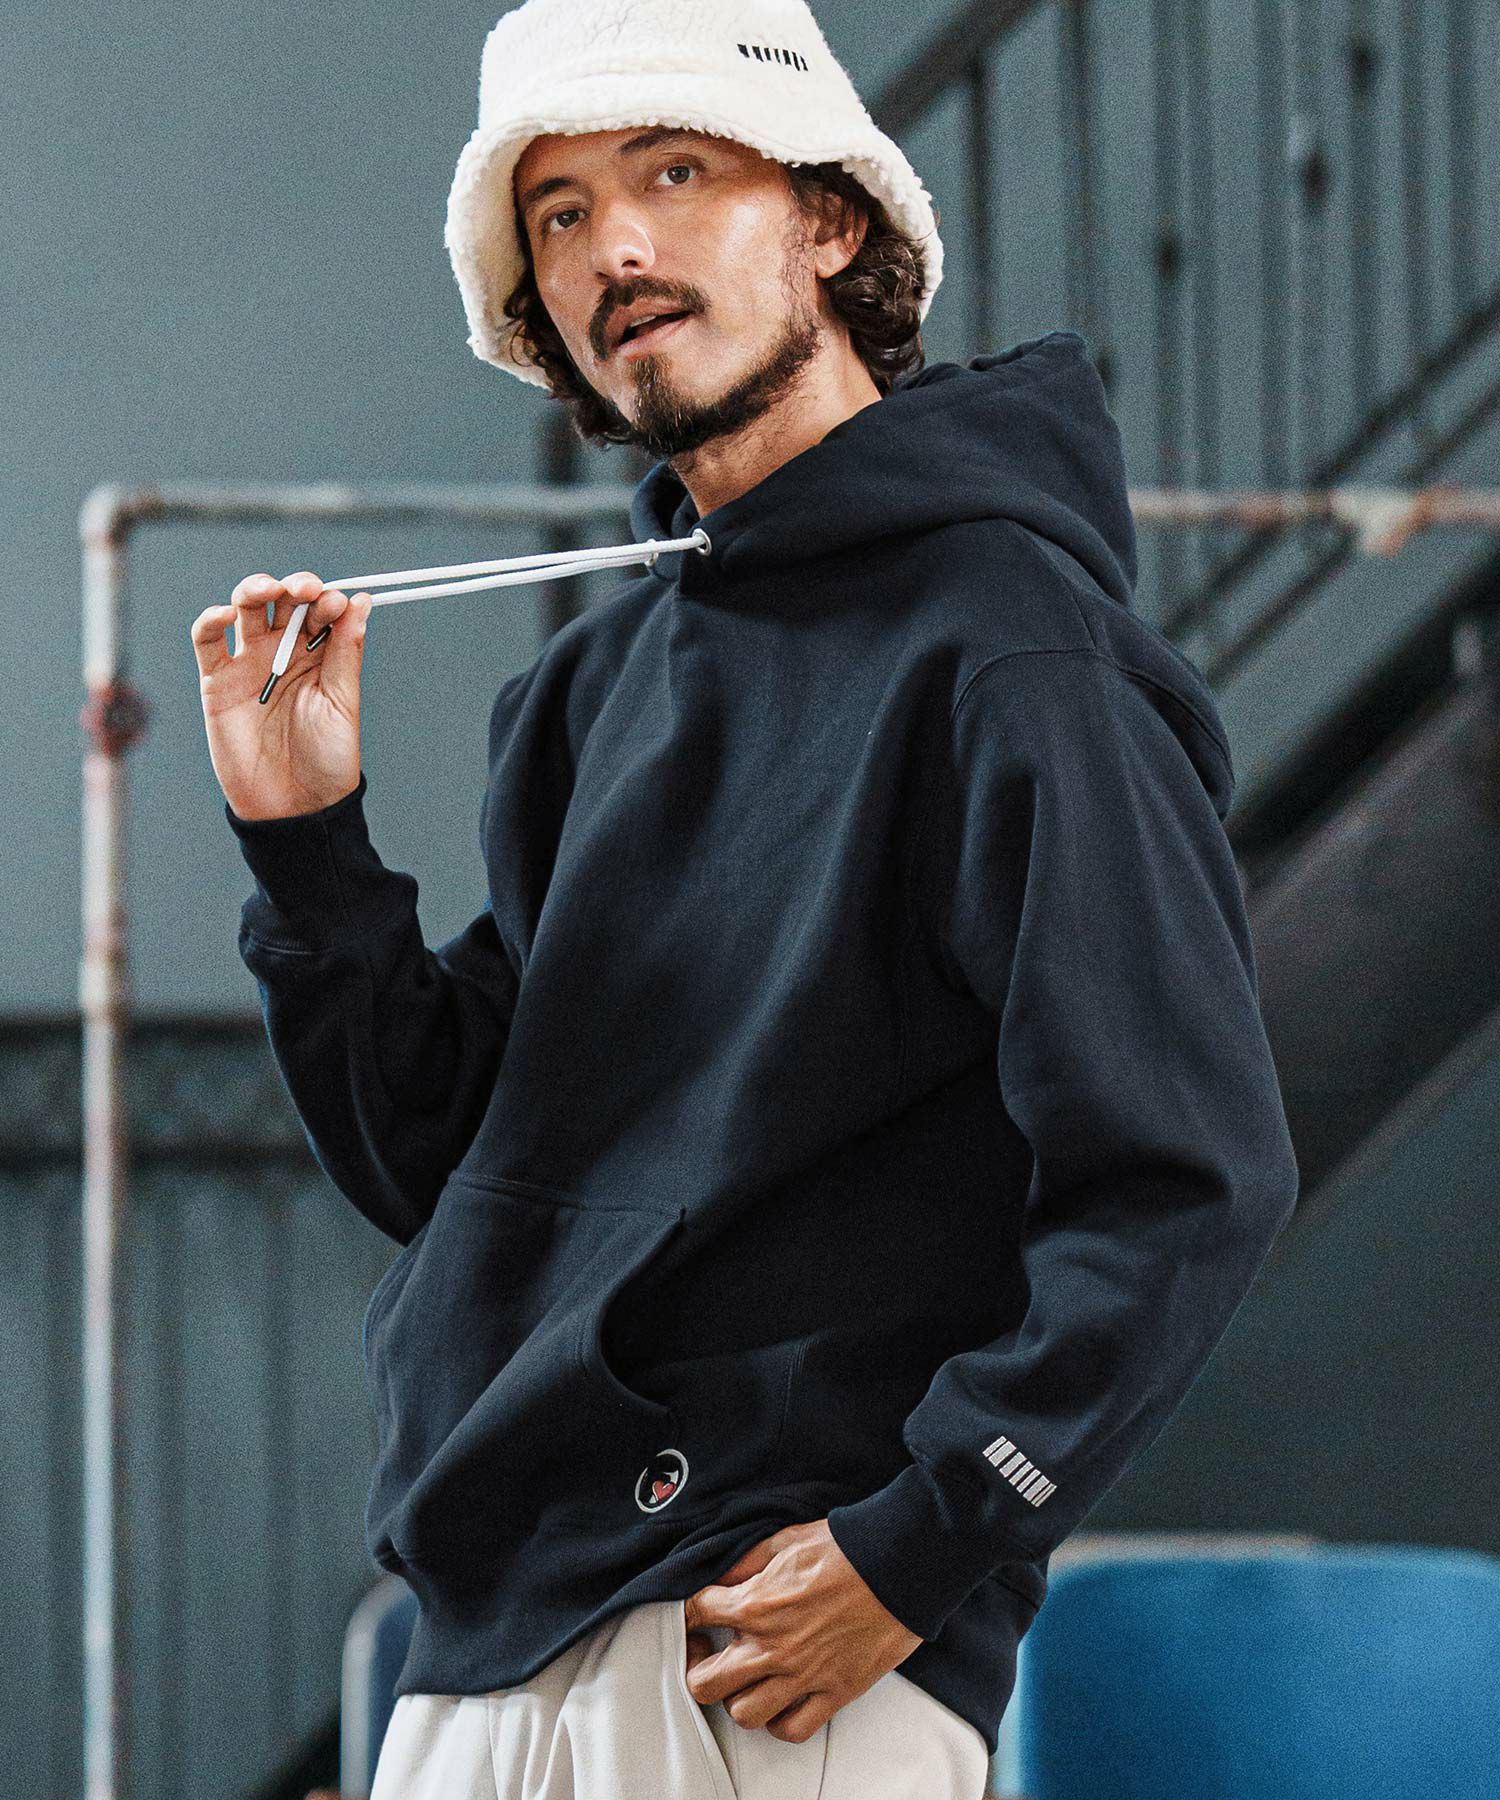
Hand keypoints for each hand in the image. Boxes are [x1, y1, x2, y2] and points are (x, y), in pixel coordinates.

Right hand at [190, 570, 372, 820]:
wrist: (294, 807)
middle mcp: (284, 652)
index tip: (337, 601)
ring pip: (246, 608)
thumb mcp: (342, 703)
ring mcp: (249, 663)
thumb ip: (346, 652)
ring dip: (255, 589)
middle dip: (294, 587)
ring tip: (269, 590)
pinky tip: (227, 615)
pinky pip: (207, 640)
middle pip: (284, 602)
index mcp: (319, 655)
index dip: (327, 600)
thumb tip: (360, 600)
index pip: (320, 612)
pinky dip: (211, 620)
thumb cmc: (326, 759)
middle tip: (307, 589)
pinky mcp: (217, 680)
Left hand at [682, 1518, 923, 1743]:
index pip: (696, 1613)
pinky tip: (781, 1700)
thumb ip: (745, 1561)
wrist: (898, 1566)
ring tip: (746, 1678)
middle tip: (709, 1652)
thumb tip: (720, 1577)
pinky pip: (792, 1729)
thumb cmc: (845, 1548)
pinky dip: (780, 1722)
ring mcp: (802, 1675)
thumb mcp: (784, 1539)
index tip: (697, 1612)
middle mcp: (772, 1647)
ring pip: (743, 1714)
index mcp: (756, 1604)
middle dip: (697, 1665)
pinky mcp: (834, 1693)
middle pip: (704, 1682)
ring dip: (737, 1697)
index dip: (688, 1611)